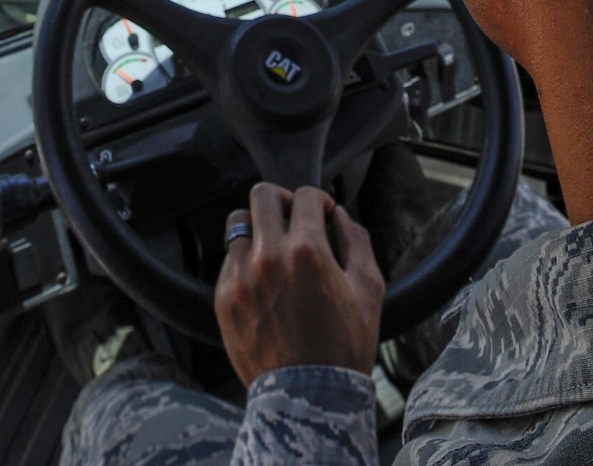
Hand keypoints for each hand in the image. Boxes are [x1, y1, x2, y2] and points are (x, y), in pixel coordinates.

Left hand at [214, 183, 383, 384]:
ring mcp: (240, 278)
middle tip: (295, 218)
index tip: (323, 213)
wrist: (307, 397)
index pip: (305, 196)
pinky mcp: (223, 299)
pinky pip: (228, 260)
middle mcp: (268, 257)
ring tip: (274, 246)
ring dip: (259, 227)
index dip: (319, 199)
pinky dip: (245, 259)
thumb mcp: (368, 289)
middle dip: (283, 200)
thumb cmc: (344, 345)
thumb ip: (357, 241)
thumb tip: (340, 216)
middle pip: (262, 196)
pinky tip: (263, 278)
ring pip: (237, 224)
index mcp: (307, 251)